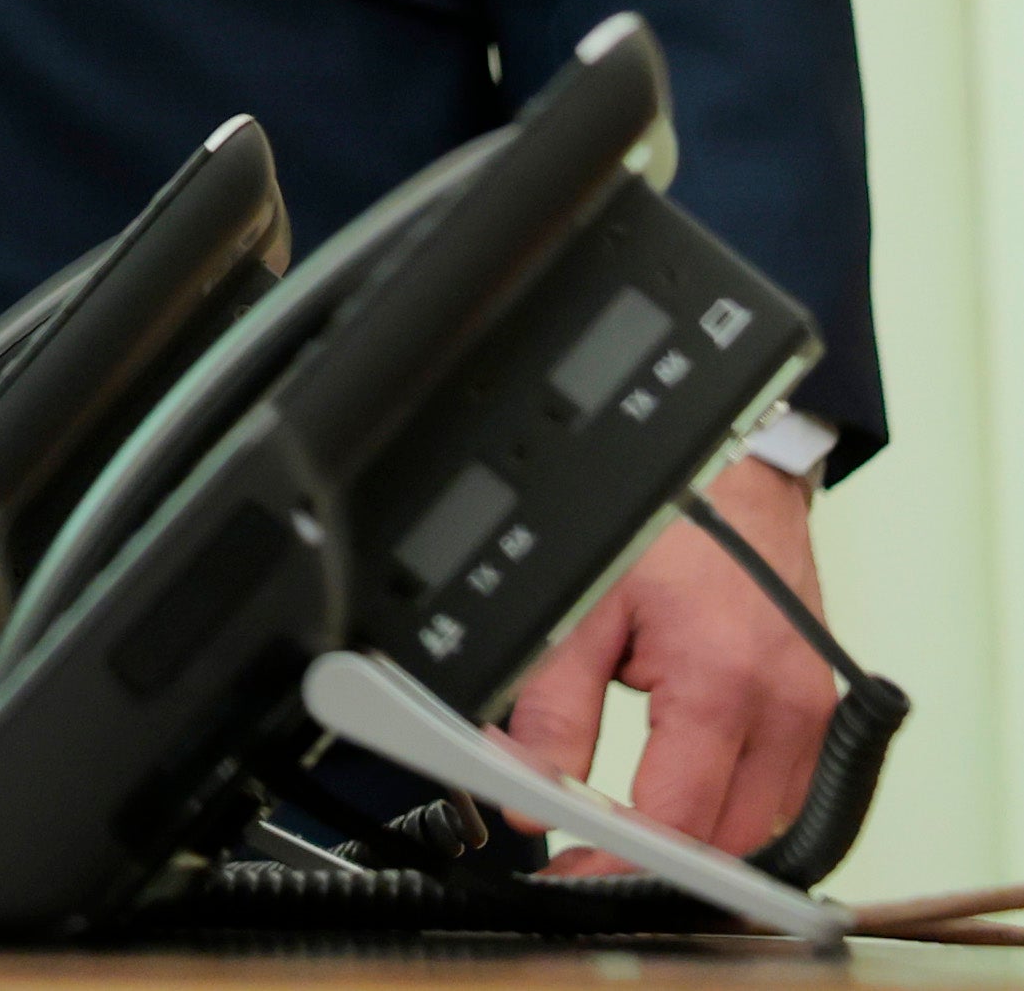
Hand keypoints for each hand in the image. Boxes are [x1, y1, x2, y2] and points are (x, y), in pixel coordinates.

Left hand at [504, 458, 836, 859]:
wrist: (740, 479)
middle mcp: (784, 709)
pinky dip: (735, 808)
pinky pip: (786, 793)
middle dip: (658, 861)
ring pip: (762, 825)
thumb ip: (552, 706)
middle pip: (726, 837)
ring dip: (700, 840)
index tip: (574, 873)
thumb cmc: (668, 524)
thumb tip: (530, 791)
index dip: (619, 859)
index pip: (677, 817)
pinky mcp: (821, 712)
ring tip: (626, 832)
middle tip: (587, 858)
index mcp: (722, 683)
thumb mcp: (581, 607)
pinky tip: (684, 797)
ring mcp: (812, 713)